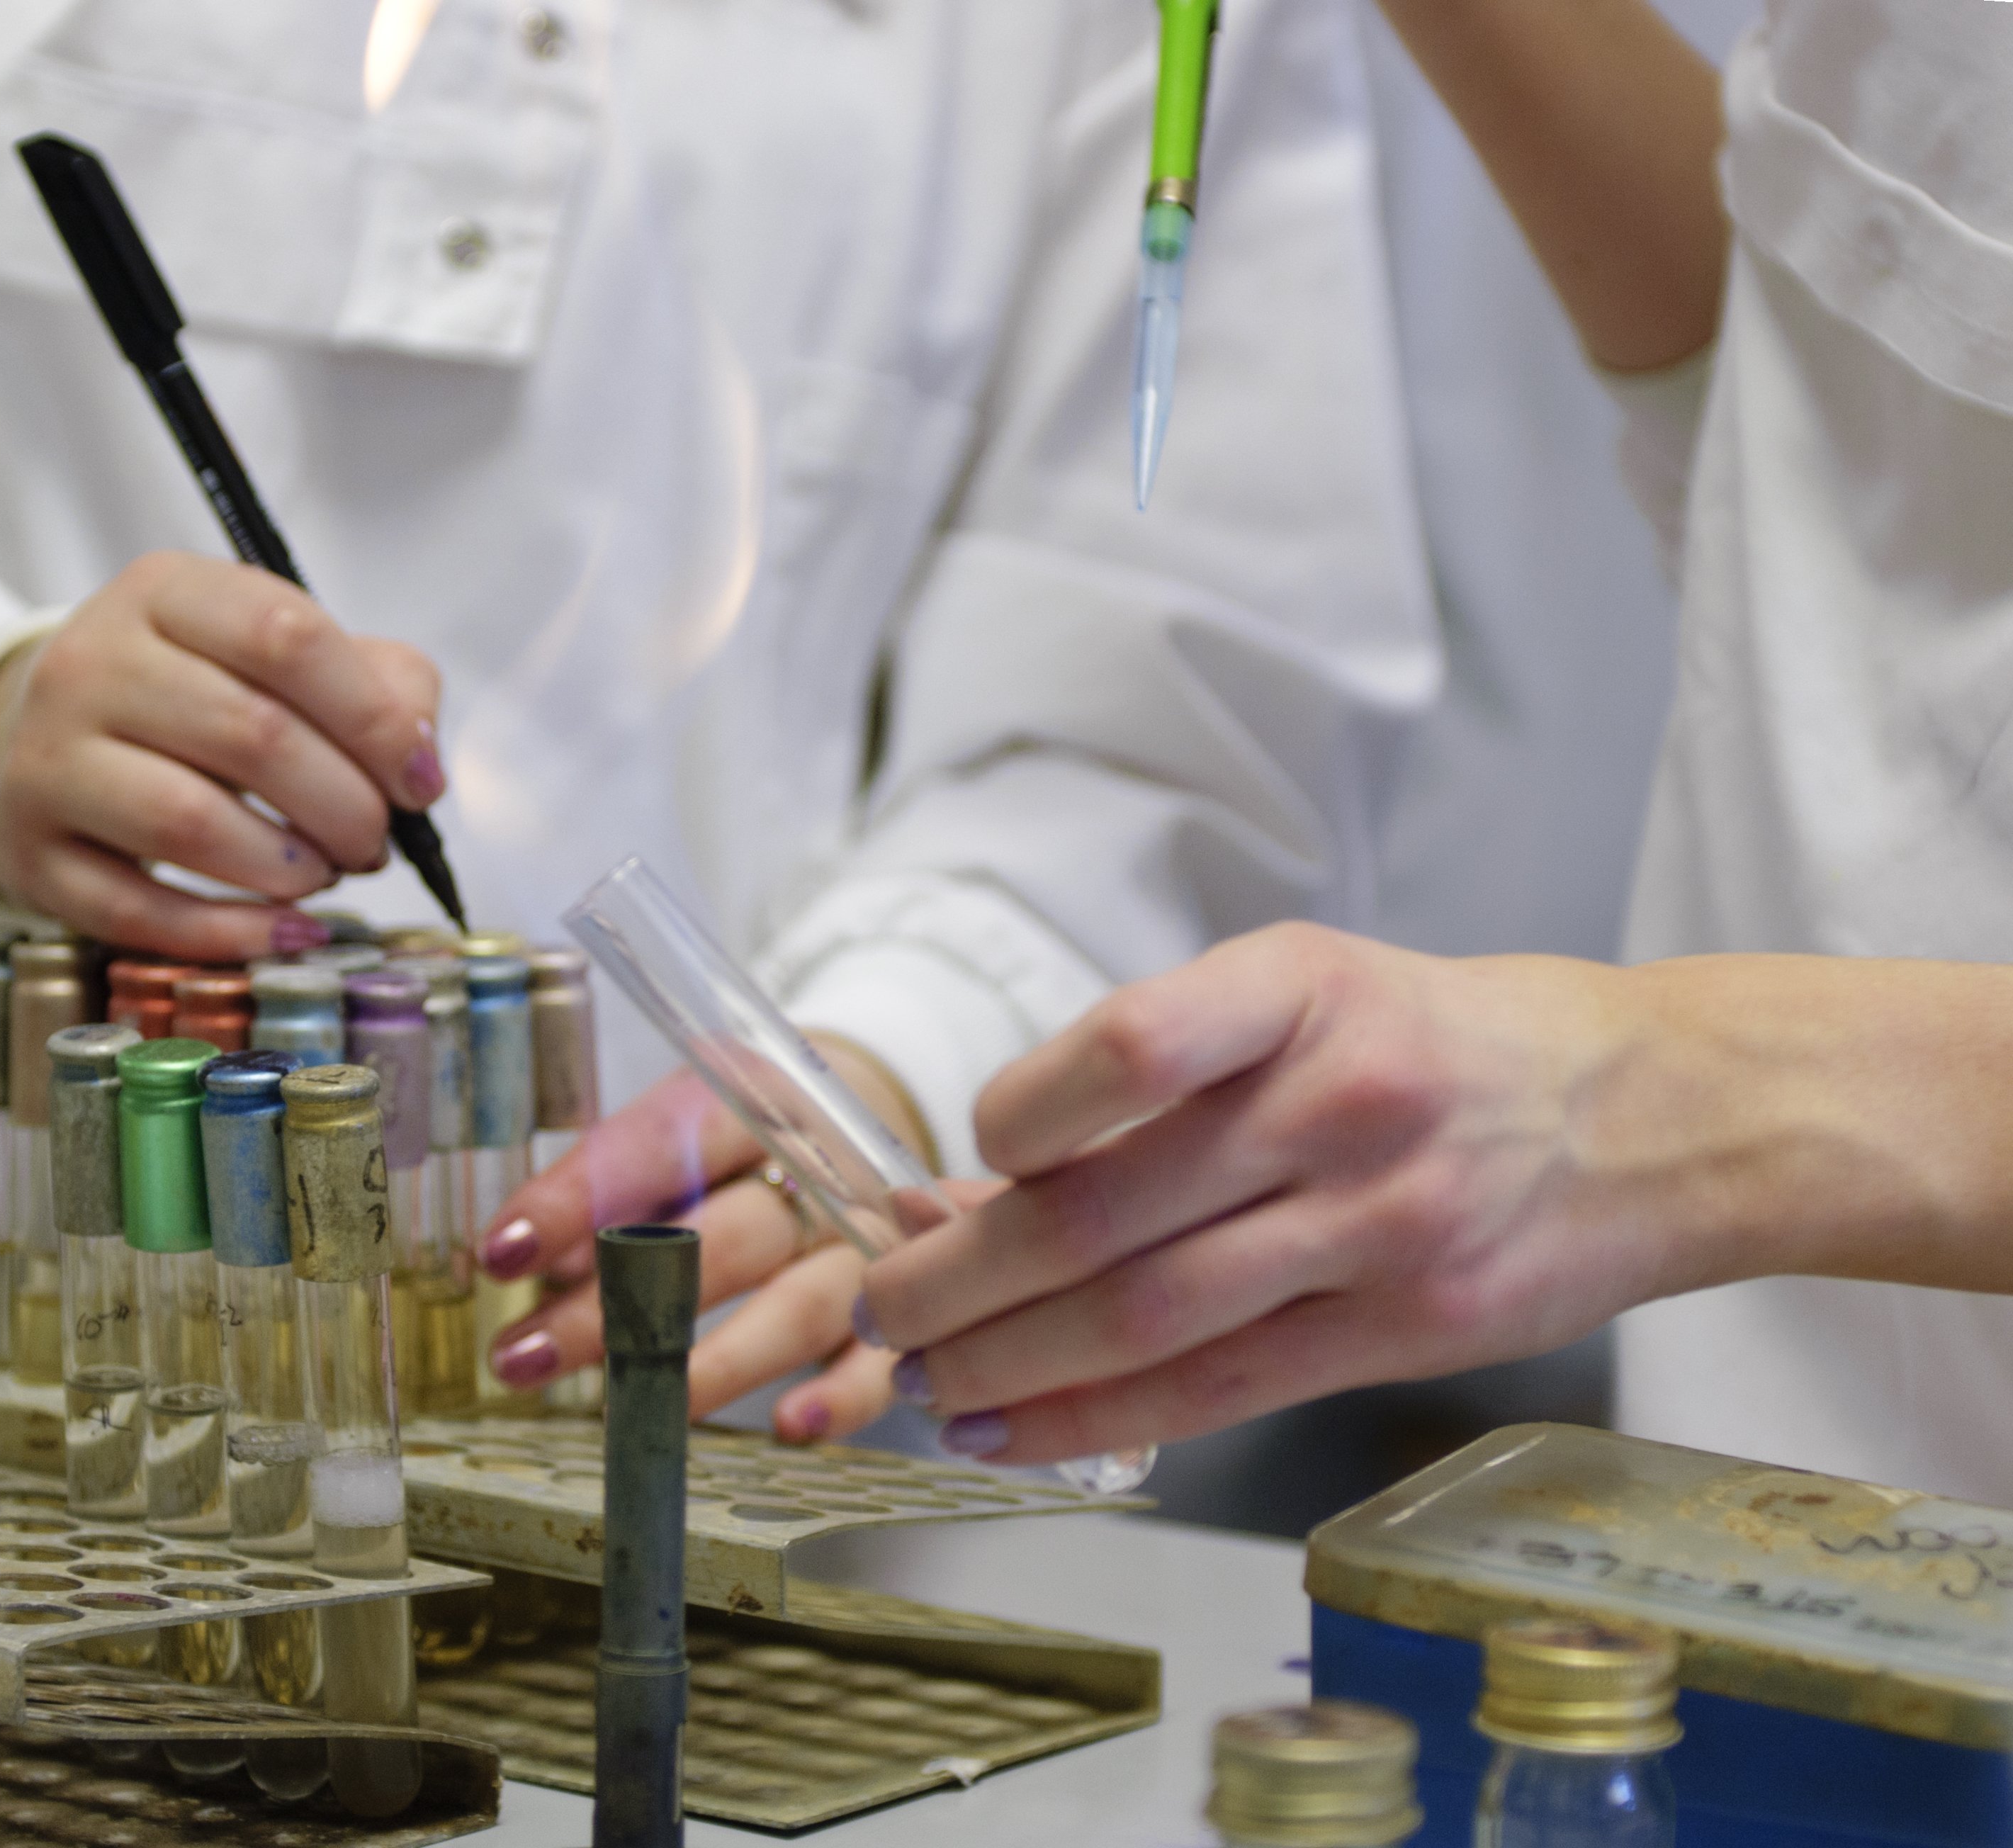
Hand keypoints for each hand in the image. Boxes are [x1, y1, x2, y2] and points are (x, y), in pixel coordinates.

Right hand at [0, 551, 443, 961]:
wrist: (56, 738)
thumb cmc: (202, 696)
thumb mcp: (285, 657)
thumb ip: (379, 684)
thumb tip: (419, 766)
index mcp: (163, 592)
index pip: (286, 635)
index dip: (374, 718)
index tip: (420, 782)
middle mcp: (89, 662)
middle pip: (249, 734)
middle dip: (343, 805)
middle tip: (373, 842)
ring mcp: (46, 757)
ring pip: (186, 823)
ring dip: (289, 868)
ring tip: (326, 875)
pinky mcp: (30, 851)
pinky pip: (138, 910)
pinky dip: (230, 933)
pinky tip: (287, 932)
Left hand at [479, 1037, 933, 1442]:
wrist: (876, 1117)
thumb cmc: (747, 1135)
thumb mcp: (681, 1129)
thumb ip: (612, 1185)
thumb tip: (516, 1257)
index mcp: (753, 1099)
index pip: (660, 1146)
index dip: (577, 1200)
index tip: (500, 1251)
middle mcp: (819, 1168)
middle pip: (722, 1238)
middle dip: (617, 1304)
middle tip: (524, 1354)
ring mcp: (867, 1243)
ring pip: (796, 1308)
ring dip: (704, 1366)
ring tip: (621, 1408)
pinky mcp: (904, 1308)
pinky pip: (879, 1360)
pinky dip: (840, 1398)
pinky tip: (791, 1427)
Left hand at [858, 923, 1711, 1466]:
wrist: (1652, 1112)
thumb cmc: (1435, 1045)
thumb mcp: (1304, 998)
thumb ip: (1150, 1082)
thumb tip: (965, 1190)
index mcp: (1300, 989)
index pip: (1131, 1046)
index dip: (1016, 1121)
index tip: (962, 1165)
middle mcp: (1341, 1101)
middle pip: (1109, 1212)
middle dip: (966, 1279)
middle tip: (884, 1309)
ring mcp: (1382, 1223)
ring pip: (1151, 1314)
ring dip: (1011, 1362)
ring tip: (927, 1384)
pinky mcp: (1409, 1329)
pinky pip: (1221, 1388)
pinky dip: (1099, 1417)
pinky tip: (1017, 1433)